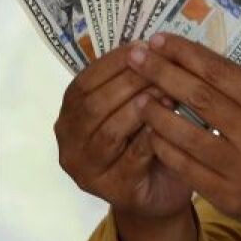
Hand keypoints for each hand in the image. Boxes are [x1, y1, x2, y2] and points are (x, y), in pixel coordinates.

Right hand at [54, 43, 193, 221]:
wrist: (158, 195)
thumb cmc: (145, 143)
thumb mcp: (133, 108)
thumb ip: (131, 82)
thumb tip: (150, 45)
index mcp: (69, 116)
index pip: (83, 82)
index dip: (113, 62)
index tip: (144, 45)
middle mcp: (69, 143)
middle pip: (94, 105)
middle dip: (129, 81)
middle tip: (161, 67)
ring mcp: (87, 170)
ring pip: (110, 131)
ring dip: (140, 107)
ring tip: (168, 91)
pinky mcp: (113, 189)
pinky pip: (133, 157)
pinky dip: (152, 135)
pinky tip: (171, 121)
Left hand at [126, 33, 240, 232]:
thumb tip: (190, 59)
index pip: (223, 74)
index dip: (187, 55)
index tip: (160, 40)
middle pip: (201, 99)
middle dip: (163, 73)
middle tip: (137, 57)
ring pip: (187, 134)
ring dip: (156, 112)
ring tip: (138, 95)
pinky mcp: (227, 196)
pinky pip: (185, 166)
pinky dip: (164, 145)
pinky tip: (150, 131)